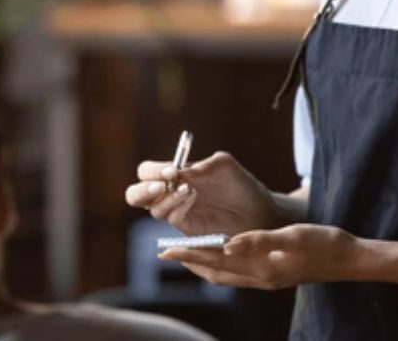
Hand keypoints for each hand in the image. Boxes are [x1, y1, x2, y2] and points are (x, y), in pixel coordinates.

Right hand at [125, 151, 279, 235]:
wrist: (261, 213)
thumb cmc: (242, 186)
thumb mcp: (223, 165)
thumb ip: (200, 166)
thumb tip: (176, 173)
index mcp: (175, 176)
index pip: (147, 171)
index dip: (153, 171)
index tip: (172, 171)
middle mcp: (171, 195)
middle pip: (136, 195)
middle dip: (143, 190)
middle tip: (161, 186)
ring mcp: (178, 214)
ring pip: (154, 209)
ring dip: (168, 199)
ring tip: (190, 191)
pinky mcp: (187, 232)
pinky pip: (172, 220)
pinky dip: (179, 209)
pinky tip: (194, 199)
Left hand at [158, 223, 357, 289]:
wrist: (350, 260)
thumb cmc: (325, 244)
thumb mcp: (293, 237)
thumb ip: (259, 241)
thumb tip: (227, 243)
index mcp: (262, 269)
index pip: (217, 263)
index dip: (191, 255)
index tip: (167, 250)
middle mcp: (261, 278)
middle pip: (216, 272)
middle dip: (191, 261)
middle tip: (166, 251)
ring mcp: (268, 277)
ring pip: (226, 274)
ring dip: (205, 263)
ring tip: (186, 251)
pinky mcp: (274, 273)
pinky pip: (239, 271)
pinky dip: (222, 262)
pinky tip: (221, 249)